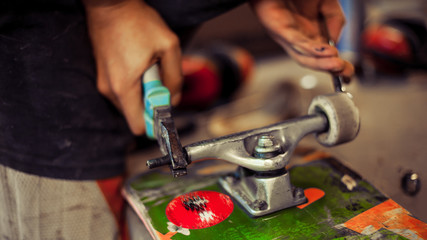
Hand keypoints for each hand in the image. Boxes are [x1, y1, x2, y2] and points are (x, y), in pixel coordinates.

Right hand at [83, 0, 181, 134]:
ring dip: (142, 93)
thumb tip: (175, 99)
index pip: (137, 126)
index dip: (155, 124)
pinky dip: (134, 84)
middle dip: (150, 104)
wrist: (110, 4)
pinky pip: (121, 90)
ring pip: (128, 102)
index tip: (165, 112)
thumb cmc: (138, 22)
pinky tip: (139, 63)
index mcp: (124, 87)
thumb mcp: (168, 47)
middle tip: (159, 80)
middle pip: (134, 115)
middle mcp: (109, 90)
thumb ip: (175, 78)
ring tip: (148, 67)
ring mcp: (103, 82)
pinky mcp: (102, 74)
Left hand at [250, 0, 353, 80]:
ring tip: (338, 66)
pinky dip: (311, 49)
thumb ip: (335, 20)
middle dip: (330, 68)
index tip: (349, 72)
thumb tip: (335, 41)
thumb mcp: (327, 3)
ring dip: (321, 64)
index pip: (323, 56)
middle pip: (313, 60)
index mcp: (310, 32)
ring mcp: (287, 34)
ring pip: (303, 56)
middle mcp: (299, 36)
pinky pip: (295, 42)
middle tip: (347, 73)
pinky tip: (327, 52)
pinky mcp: (278, 28)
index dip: (335, 65)